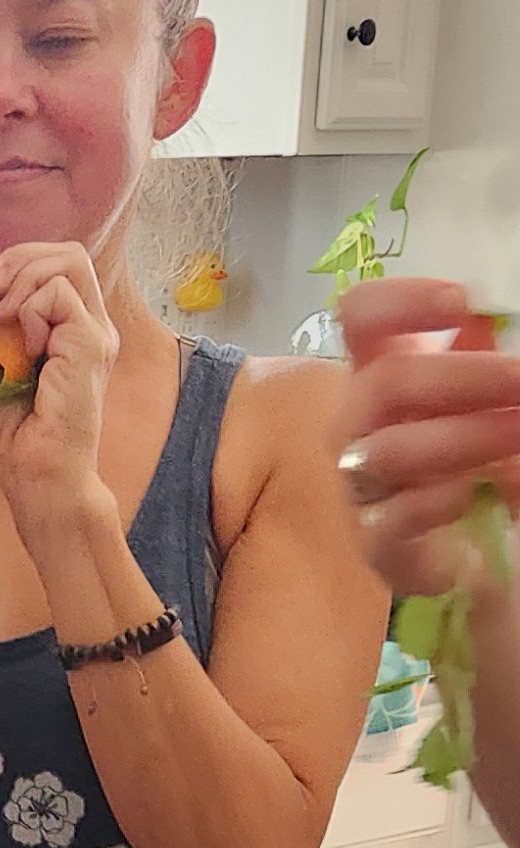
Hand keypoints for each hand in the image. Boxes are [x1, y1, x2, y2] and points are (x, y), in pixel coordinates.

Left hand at [0, 243, 118, 547]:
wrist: (38, 478)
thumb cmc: (16, 436)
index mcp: (71, 328)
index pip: (53, 263)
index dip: (13, 266)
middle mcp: (91, 324)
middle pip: (67, 251)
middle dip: (18, 261)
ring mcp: (95, 333)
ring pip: (68, 260)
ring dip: (22, 280)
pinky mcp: (91, 345)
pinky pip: (59, 293)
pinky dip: (28, 308)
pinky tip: (16, 345)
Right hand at [337, 277, 519, 591]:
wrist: (464, 547)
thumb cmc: (472, 458)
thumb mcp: (482, 398)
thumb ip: (478, 357)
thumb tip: (488, 318)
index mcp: (382, 372)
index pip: (360, 317)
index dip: (400, 300)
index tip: (460, 301)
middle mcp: (359, 422)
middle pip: (385, 381)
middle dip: (464, 377)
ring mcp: (359, 483)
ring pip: (389, 450)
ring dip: (466, 438)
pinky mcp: (374, 542)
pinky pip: (390, 519)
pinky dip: (434, 502)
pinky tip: (473, 494)